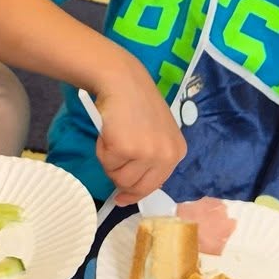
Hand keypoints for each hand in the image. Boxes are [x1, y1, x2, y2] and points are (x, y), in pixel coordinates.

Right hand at [92, 71, 186, 205]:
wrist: (123, 80)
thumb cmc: (136, 104)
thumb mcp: (154, 134)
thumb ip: (149, 158)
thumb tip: (128, 191)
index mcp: (176, 152)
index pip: (155, 185)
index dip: (135, 193)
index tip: (121, 198)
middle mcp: (166, 155)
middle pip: (136, 187)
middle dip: (119, 177)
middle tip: (112, 156)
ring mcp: (146, 153)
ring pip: (119, 178)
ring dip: (110, 161)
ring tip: (113, 137)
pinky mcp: (125, 148)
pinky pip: (106, 163)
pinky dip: (102, 150)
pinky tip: (108, 131)